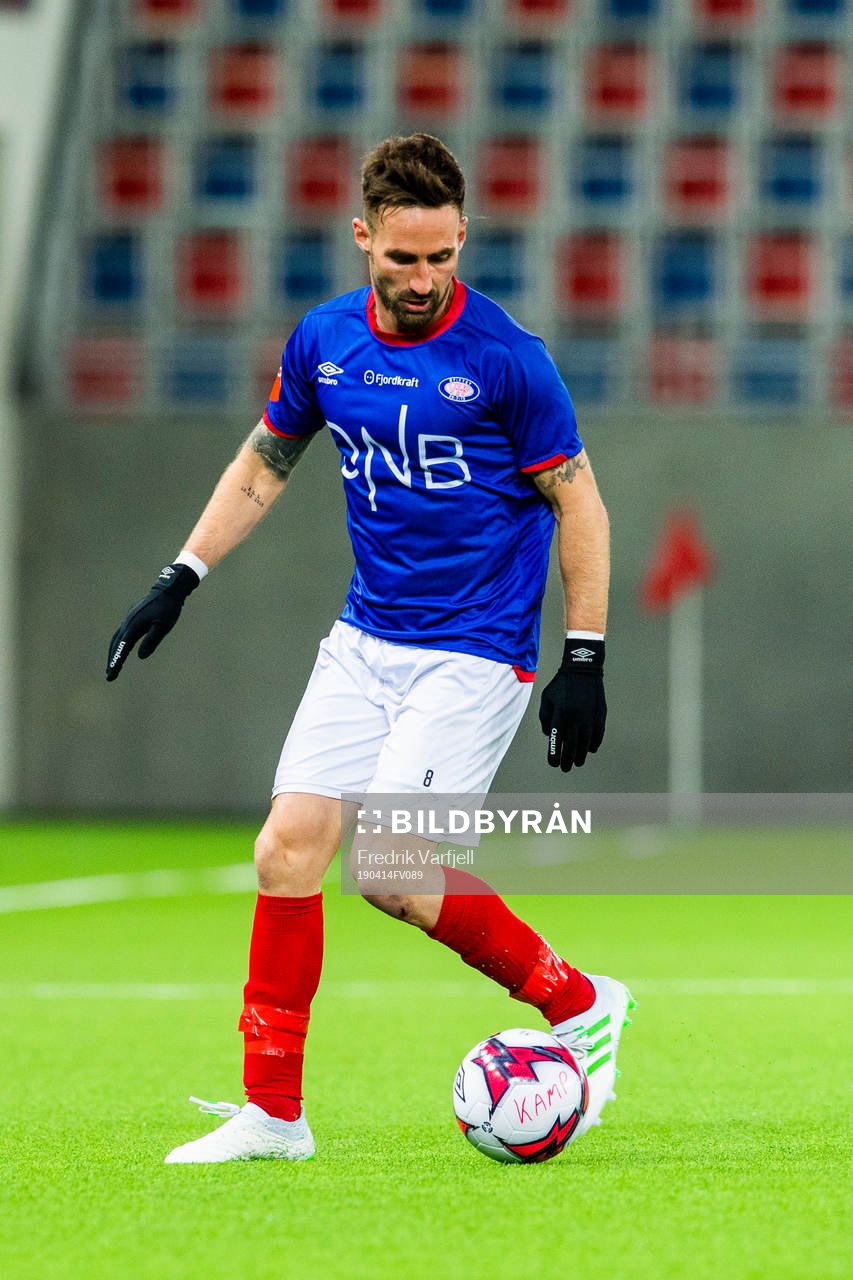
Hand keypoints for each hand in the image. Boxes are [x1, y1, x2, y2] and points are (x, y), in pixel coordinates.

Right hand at [106, 563, 199, 680]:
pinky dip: (118, 643)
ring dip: (113, 652)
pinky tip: (121, 649)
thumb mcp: (163, 626)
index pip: (122, 648)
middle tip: (109, 675)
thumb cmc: (168, 608)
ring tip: (113, 665)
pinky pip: (121, 633)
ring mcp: (128, 619)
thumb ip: (151, 640)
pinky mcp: (132, 617)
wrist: (168, 590)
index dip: (116, 662)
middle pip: (115, 644)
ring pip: (116, 638)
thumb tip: (140, 657)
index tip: (111, 676)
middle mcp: (128, 623)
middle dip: (112, 660)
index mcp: (134, 626)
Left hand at [538, 638, 605, 770]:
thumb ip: (545, 717)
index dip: (555, 755)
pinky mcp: (600, 715)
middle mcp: (576, 717)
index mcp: (561, 713)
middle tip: (565, 768)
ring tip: (577, 762)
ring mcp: (590, 717)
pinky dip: (593, 745)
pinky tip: (589, 750)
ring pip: (586, 743)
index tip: (553, 764)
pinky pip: (597, 735)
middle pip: (572, 746)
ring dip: (581, 755)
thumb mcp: (547, 698)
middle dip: (568, 760)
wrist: (583, 669)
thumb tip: (549, 735)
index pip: (557, 740)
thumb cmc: (561, 685)